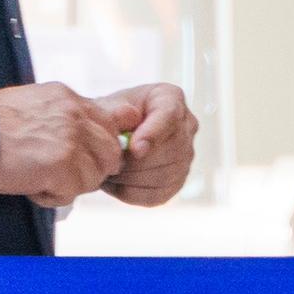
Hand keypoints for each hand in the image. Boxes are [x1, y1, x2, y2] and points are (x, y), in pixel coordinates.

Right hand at [0, 82, 134, 208]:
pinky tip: (30, 185)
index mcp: (70, 98)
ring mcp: (71, 141)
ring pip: (95, 176)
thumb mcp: (34, 103)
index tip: (91, 154)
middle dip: (92, 169)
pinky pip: (72, 194)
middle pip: (112, 152)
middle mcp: (75, 115)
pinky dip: (51, 197)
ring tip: (41, 178)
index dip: (106, 143)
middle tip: (63, 173)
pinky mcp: (62, 166)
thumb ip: (64, 115)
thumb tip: (85, 134)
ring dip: (71, 185)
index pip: (117, 120)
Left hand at [98, 83, 197, 206]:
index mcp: (170, 98)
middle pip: (171, 151)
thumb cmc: (109, 116)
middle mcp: (186, 126)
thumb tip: (133, 136)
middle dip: (136, 162)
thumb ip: (117, 116)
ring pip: (164, 176)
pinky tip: (114, 184)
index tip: (135, 150)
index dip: (154, 135)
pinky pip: (157, 195)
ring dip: (131, 178)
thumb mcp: (108, 107)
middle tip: (108, 163)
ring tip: (107, 172)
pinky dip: (131, 193)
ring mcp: (186, 157)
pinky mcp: (176, 182)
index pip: (170, 116)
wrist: (109, 135)